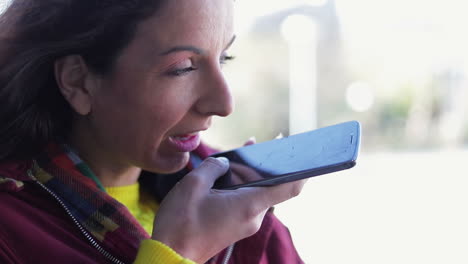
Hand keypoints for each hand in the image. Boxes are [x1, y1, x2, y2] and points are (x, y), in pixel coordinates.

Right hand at [151, 157, 305, 263]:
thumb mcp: (193, 184)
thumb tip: (223, 164)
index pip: (288, 188)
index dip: (302, 171)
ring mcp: (245, 223)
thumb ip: (213, 167)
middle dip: (260, 164)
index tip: (308, 156)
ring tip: (233, 156)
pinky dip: (239, 186)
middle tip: (252, 144)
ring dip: (246, 174)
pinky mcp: (236, 226)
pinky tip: (225, 174)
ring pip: (255, 192)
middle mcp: (253, 216)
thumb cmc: (181, 222)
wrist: (170, 255)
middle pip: (268, 185)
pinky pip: (245, 201)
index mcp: (249, 205)